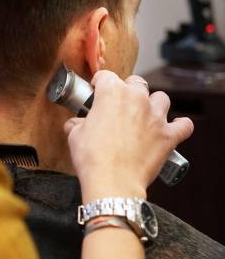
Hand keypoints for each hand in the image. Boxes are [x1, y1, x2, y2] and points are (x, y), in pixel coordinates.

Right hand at [64, 71, 193, 200]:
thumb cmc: (92, 157)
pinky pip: (184, 125)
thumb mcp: (74, 135)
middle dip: (128, 91)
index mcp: (112, 93)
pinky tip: (174, 127)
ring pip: (161, 98)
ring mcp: (155, 116)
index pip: (106, 77)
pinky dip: (180, 125)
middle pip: (136, 83)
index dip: (99, 83)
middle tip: (120, 106)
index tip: (97, 90)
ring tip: (145, 116)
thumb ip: (77, 123)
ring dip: (154, 105)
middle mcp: (137, 99)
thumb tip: (76, 124)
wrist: (112, 181)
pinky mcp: (168, 136)